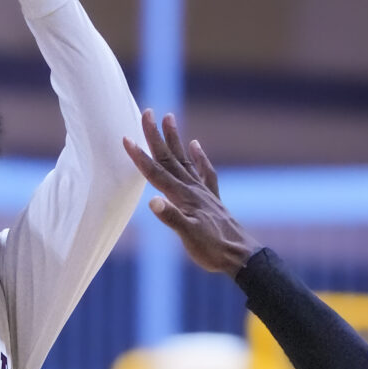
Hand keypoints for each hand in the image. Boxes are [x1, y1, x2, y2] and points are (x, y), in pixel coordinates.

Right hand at [124, 109, 255, 278]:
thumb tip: (152, 201)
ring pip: (184, 160)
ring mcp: (202, 192)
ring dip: (174, 139)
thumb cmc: (213, 249)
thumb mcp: (189, 236)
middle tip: (148, 112)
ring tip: (169, 117)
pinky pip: (204, 172)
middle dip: (156, 136)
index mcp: (183, 197)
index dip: (140, 157)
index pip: (157, 173)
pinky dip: (199, 157)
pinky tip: (195, 145)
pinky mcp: (211, 199)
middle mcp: (192, 189)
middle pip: (169, 159)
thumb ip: (171, 217)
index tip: (127, 139)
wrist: (241, 256)